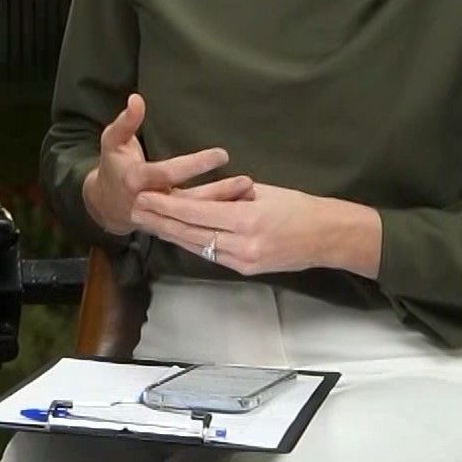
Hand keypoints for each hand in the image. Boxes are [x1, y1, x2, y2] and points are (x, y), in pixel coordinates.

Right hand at [81, 93, 234, 235]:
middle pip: (188, 200)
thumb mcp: (112, 141)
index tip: (222, 155)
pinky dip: (219, 216)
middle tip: (246, 181)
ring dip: (224, 205)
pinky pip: (197, 223)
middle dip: (218, 192)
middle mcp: (150, 203)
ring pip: (196, 216)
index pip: (168, 173)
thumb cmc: (114, 166)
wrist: (106, 205)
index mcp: (136, 181)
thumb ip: (126, 121)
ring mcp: (162, 218)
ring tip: (249, 192)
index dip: (195, 165)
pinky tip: (241, 207)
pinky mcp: (172, 226)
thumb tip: (137, 99)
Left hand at [131, 179, 381, 276]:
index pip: (197, 213)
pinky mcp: (245, 270)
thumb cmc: (299, 207)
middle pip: (191, 233)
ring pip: (197, 246)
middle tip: (133, 208)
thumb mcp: (264, 192)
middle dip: (160, 221)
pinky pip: (210, 254)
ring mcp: (243, 261)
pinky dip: (190, 242)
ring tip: (146, 221)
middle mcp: (242, 244)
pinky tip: (173, 234)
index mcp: (248, 219)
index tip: (143, 195)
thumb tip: (198, 196)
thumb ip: (229, 196)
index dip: (167, 206)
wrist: (328, 238)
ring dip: (169, 234)